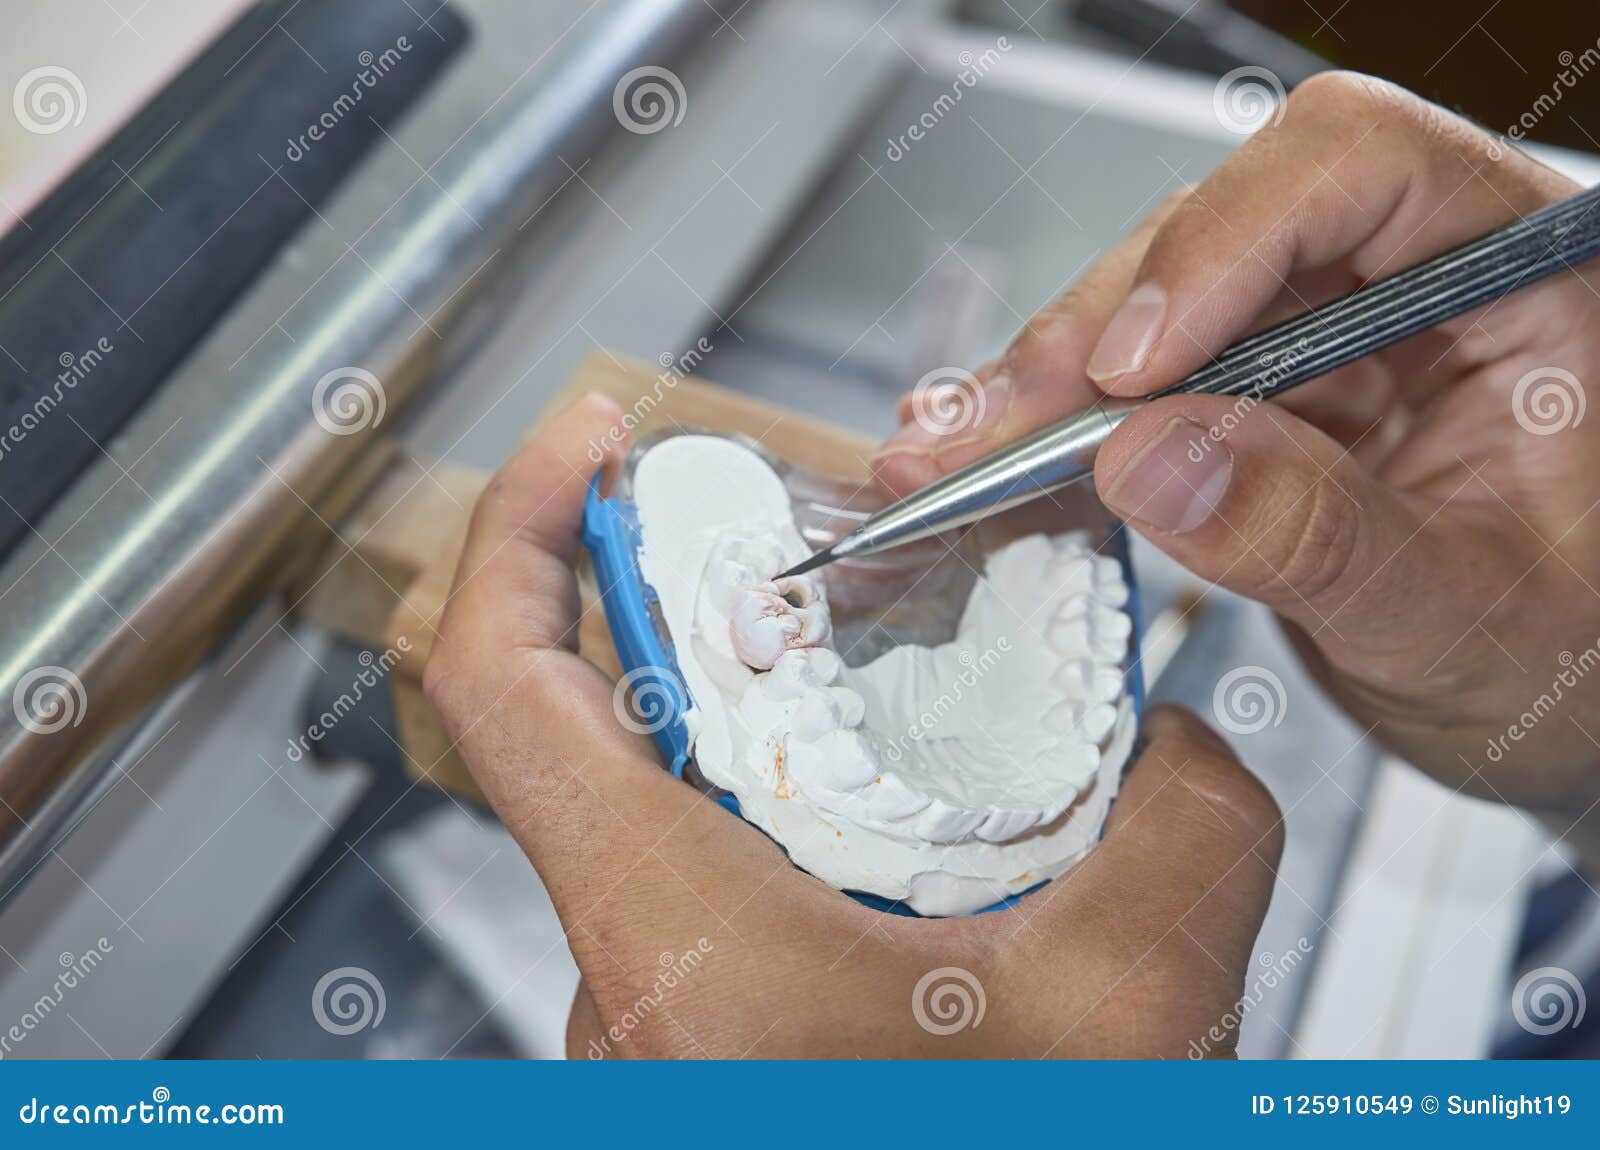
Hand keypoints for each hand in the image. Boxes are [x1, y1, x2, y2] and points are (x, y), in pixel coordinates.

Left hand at [423, 395, 1282, 1058]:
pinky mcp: (704, 1032)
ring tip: (877, 673)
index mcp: (676, 940)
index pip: (501, 684)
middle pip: (599, 721)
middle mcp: (631, 974)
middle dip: (699, 606)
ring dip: (762, 715)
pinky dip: (792, 808)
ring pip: (663, 801)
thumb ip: (1186, 822)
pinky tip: (906, 814)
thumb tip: (1179, 742)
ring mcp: (658, 1005)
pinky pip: (711, 874)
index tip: (589, 440)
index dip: (523, 528)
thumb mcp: (1137, 1007)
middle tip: (801, 542)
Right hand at [876, 72, 1599, 847]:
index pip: (1356, 166)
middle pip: (1221, 231)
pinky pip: (1139, 383)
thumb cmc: (1565, 654)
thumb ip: (1320, 535)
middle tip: (998, 433)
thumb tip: (1152, 458)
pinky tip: (986, 453)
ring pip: (1155, 302)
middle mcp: (1413, 273)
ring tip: (956, 452)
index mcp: (1519, 274)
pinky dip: (1055, 427)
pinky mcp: (1256, 392)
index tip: (1131, 373)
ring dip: (1046, 384)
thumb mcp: (1460, 618)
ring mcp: (1326, 330)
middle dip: (1092, 337)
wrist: (1545, 709)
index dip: (1222, 243)